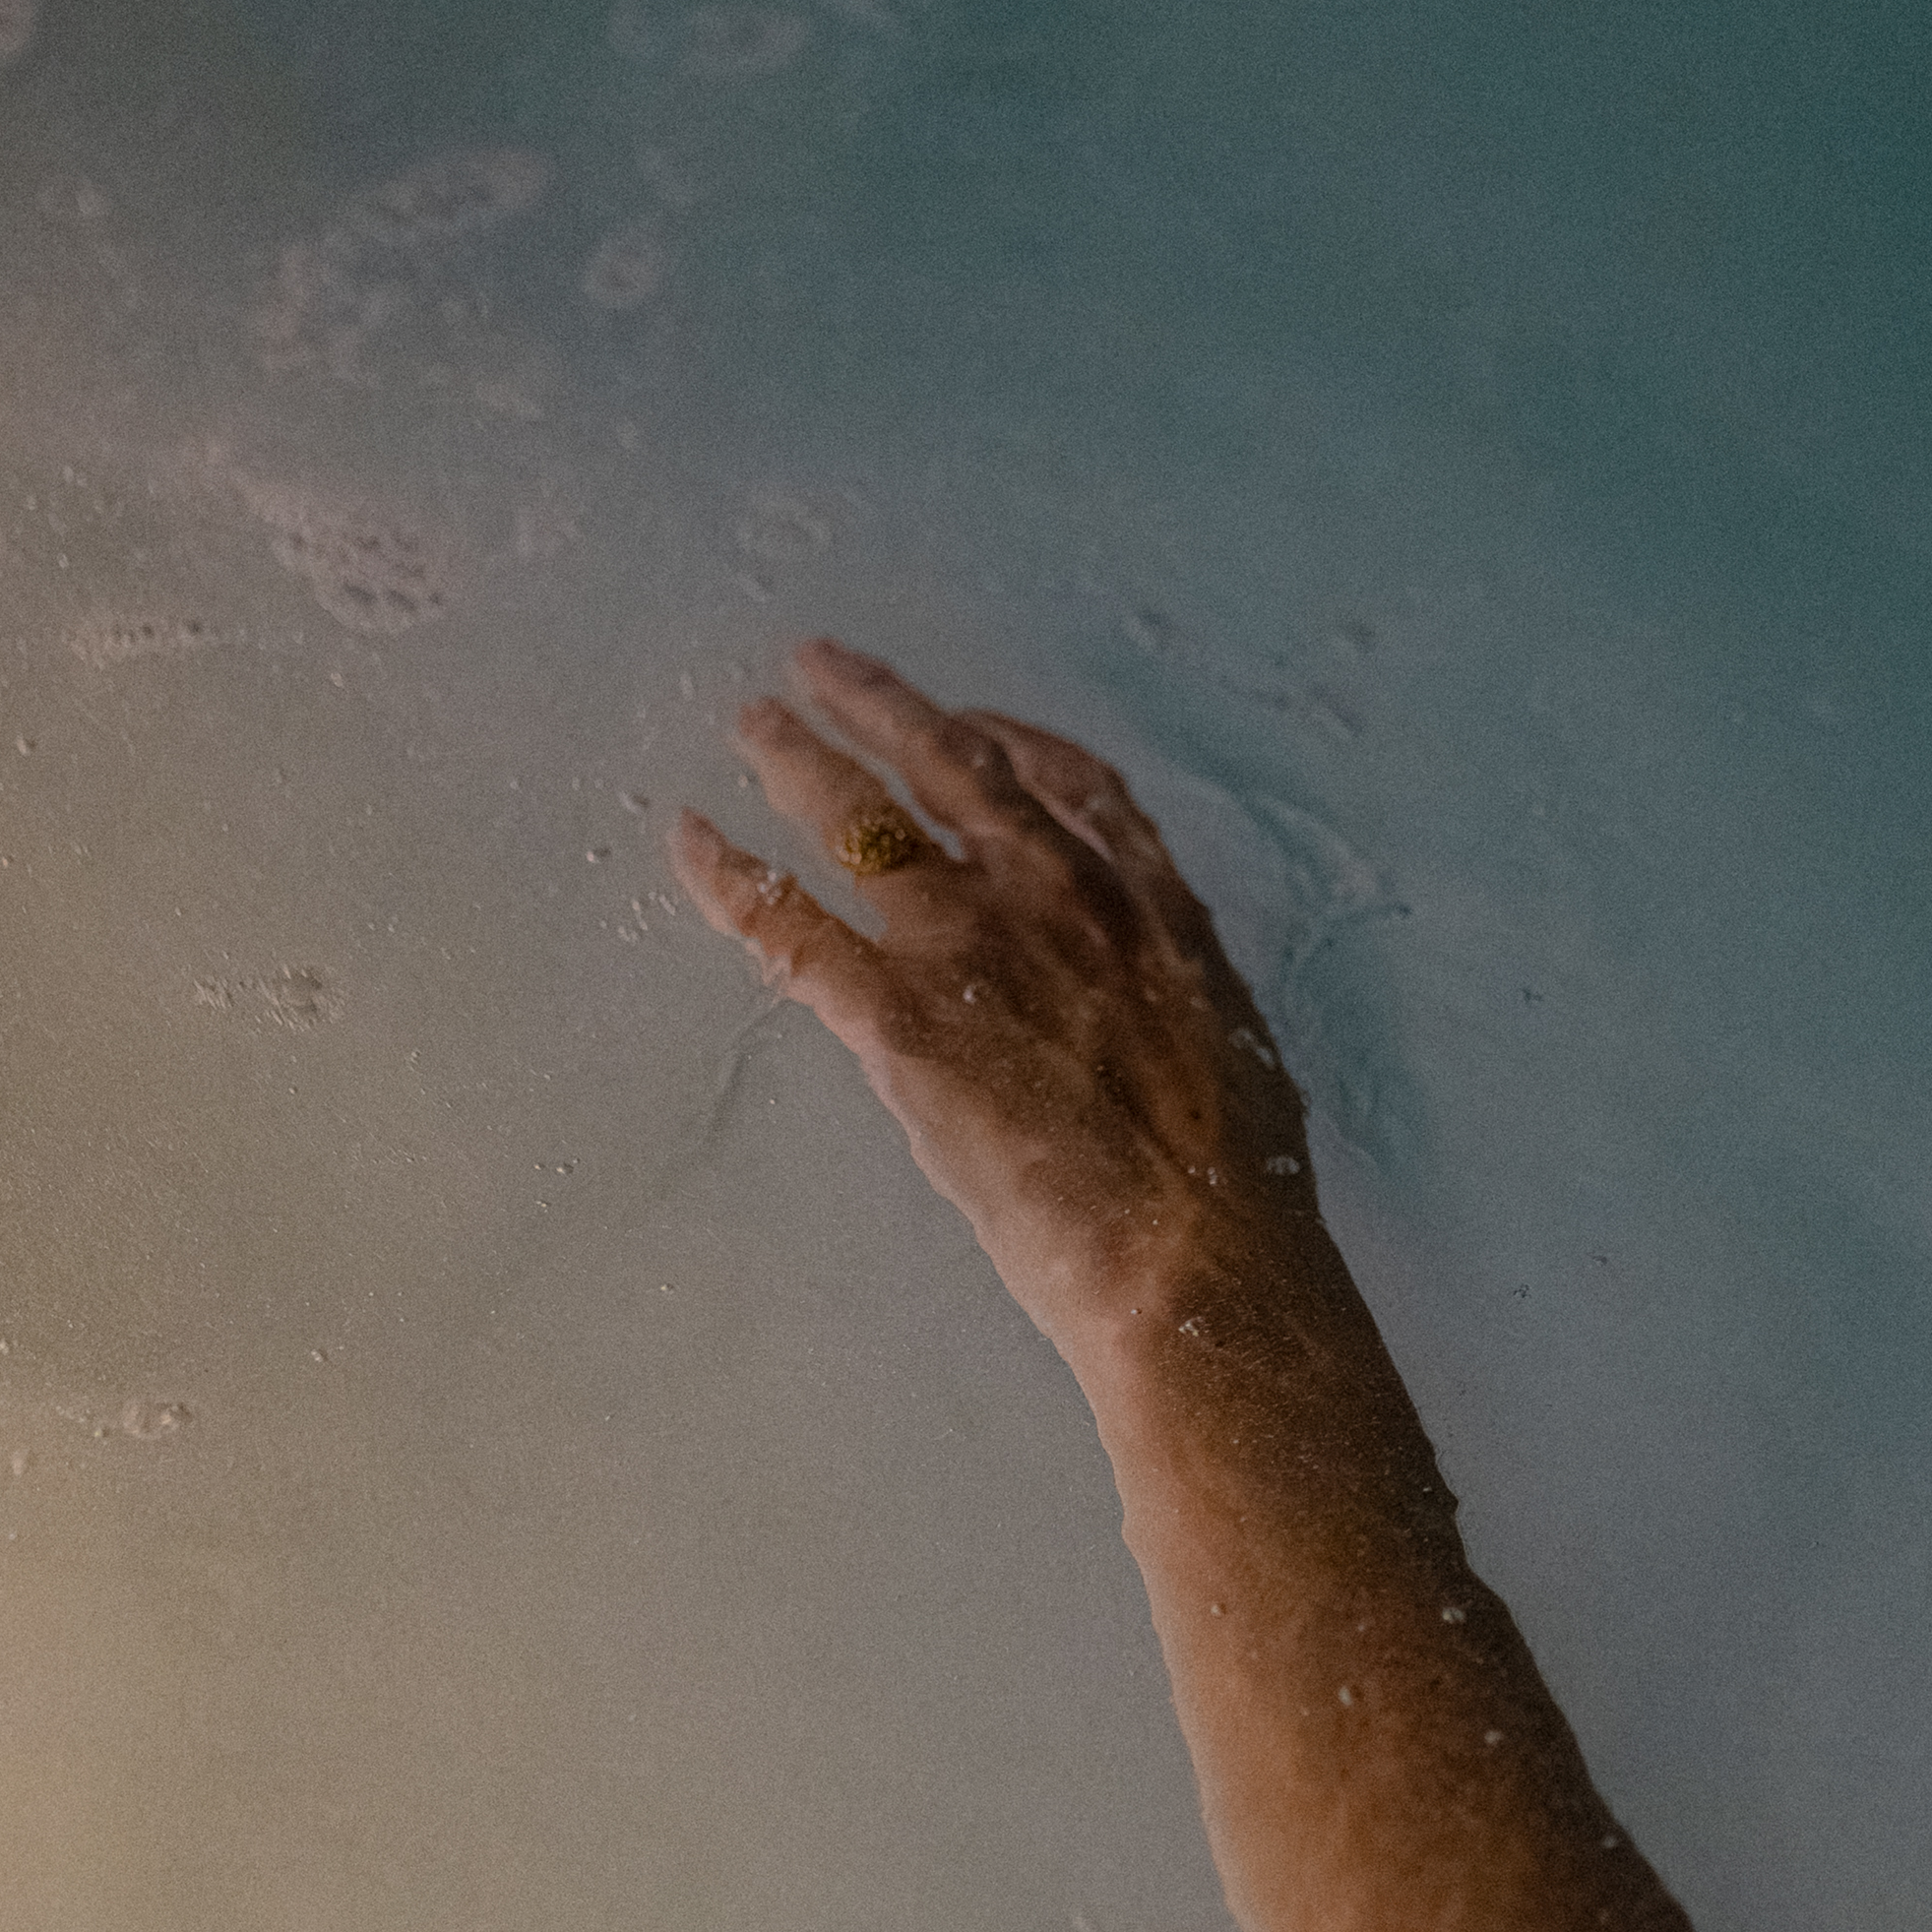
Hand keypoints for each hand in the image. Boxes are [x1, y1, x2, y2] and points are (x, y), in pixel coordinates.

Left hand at [669, 642, 1318, 1360]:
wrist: (1200, 1264)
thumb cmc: (1239, 1200)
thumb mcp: (1234, 1065)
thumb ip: (1178, 1012)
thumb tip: (1154, 1033)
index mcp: (1152, 909)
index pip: (1073, 785)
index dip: (1012, 740)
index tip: (968, 722)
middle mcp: (1058, 898)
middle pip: (953, 766)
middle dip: (881, 705)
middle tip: (820, 667)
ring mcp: (975, 948)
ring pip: (861, 818)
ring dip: (798, 761)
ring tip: (753, 728)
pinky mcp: (900, 1020)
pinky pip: (791, 921)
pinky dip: (732, 875)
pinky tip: (692, 841)